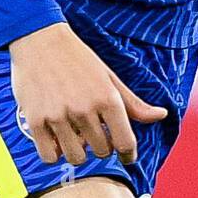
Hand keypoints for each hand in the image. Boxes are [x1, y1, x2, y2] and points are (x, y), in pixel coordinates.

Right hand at [10, 22, 167, 167]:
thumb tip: (161, 115)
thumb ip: (133, 103)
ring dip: (78, 151)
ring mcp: (59, 116)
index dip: (129, 154)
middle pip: (102, 152)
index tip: (127, 156)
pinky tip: (57, 138)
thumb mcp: (109, 77)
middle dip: (102, 146)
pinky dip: (55, 152)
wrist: (40, 40)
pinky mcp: (36, 121)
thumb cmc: (78, 59)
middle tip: (95, 133)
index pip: (125, 142)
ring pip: (76, 158)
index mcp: (107, 97)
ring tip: (75, 135)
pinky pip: (50, 156)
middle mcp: (84, 109)